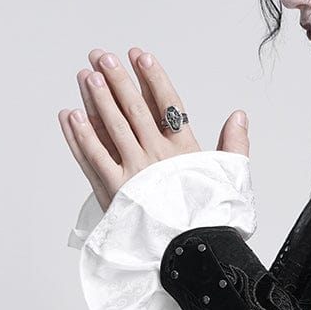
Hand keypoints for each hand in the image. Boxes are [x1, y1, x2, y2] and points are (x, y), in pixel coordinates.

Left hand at [58, 47, 248, 212]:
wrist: (192, 253)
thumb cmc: (211, 218)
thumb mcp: (230, 177)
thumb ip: (235, 143)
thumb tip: (239, 115)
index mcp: (185, 152)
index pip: (167, 105)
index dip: (153, 78)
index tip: (141, 56)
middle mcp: (157, 157)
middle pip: (135, 110)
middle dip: (118, 80)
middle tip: (104, 58)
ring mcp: (133, 173)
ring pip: (113, 128)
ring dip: (98, 100)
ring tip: (87, 75)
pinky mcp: (114, 190)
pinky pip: (93, 158)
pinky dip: (81, 136)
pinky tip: (72, 115)